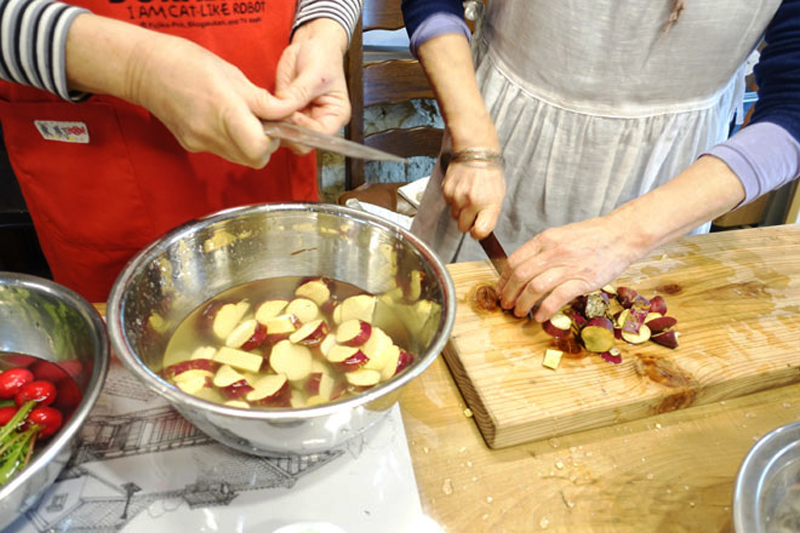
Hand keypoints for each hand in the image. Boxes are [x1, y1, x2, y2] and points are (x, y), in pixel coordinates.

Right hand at [125, 33, 297, 167]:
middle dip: (265, 145)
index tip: (274, 122)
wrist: (145, 69)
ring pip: (240, 158)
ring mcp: (199, 143)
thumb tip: (287, 113)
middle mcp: (211, 134)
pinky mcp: (191, 146)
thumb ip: (262, 101)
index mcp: (225, 112)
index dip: (273, 139)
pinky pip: (222, 151)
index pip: (261, 148)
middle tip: (261, 122)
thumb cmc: (188, 63)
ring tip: (241, 117)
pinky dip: (230, 140)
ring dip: (249, 143)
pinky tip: (220, 119)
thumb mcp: (233, 75)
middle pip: (255, 160)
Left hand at [274, 19, 350, 153]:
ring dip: (277, 126)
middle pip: (303, 141)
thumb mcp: (313, 72)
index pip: (320, 135)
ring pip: (288, 136)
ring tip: (269, 109)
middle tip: (277, 114)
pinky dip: (270, 119)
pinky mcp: (288, 113)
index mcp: (335, 116)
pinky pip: (277, 124)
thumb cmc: (322, 56)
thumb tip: (284, 108)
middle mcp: (320, 121)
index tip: (292, 113)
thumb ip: (300, 93)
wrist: (312, 43)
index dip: (304, 128)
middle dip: (289, 130)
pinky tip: (265, 107)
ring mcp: (303, 119)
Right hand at [442, 161, 504, 238]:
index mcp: (488, 204)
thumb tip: (481, 228)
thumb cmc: (490, 172)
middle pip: (463, 228)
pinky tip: (461, 189)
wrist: (476, 150)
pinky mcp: (446, 190)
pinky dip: (454, 200)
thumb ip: (490, 213)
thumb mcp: (498, 195)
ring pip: (454, 216)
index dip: (478, 233)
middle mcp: (471, 202)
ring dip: (460, 210)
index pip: (479, 232)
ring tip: (468, 196)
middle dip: (467, 222)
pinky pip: (449, 204)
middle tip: (474, 210)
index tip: (478, 229)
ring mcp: (457, 197)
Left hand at [496, 214, 646, 321]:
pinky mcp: (583, 280)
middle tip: (506, 304)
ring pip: (534, 288)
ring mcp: (568, 266)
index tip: (501, 290)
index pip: (515, 261)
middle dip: (509, 293)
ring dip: (522, 303)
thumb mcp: (561, 235)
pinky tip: (539, 316)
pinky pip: (556, 298)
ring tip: (519, 312)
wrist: (621, 235)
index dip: (504, 279)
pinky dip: (544, 310)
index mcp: (545, 239)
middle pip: (521, 276)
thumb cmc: (592, 236)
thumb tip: (524, 267)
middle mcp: (553, 252)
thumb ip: (543, 249)